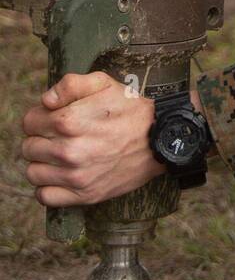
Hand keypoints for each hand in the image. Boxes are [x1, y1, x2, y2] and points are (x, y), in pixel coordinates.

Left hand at [20, 72, 165, 207]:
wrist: (160, 138)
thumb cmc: (131, 109)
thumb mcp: (103, 82)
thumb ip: (69, 84)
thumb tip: (45, 101)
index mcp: (68, 121)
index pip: (29, 122)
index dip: (39, 117)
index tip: (53, 118)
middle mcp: (69, 151)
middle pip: (29, 148)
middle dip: (40, 139)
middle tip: (59, 137)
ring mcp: (76, 176)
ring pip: (34, 172)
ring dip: (42, 163)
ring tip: (59, 156)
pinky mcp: (84, 195)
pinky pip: (45, 196)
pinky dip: (47, 187)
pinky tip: (61, 176)